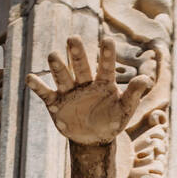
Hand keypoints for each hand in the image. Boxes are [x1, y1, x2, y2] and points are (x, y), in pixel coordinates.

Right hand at [26, 35, 150, 145]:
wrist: (94, 139)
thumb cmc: (112, 121)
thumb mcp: (125, 110)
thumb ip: (134, 94)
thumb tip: (146, 78)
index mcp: (103, 82)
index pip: (106, 66)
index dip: (107, 55)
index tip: (108, 40)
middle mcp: (85, 82)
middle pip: (80, 66)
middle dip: (77, 53)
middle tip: (73, 38)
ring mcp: (69, 92)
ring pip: (63, 76)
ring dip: (58, 67)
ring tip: (53, 56)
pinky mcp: (56, 104)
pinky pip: (46, 93)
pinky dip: (38, 86)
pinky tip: (30, 78)